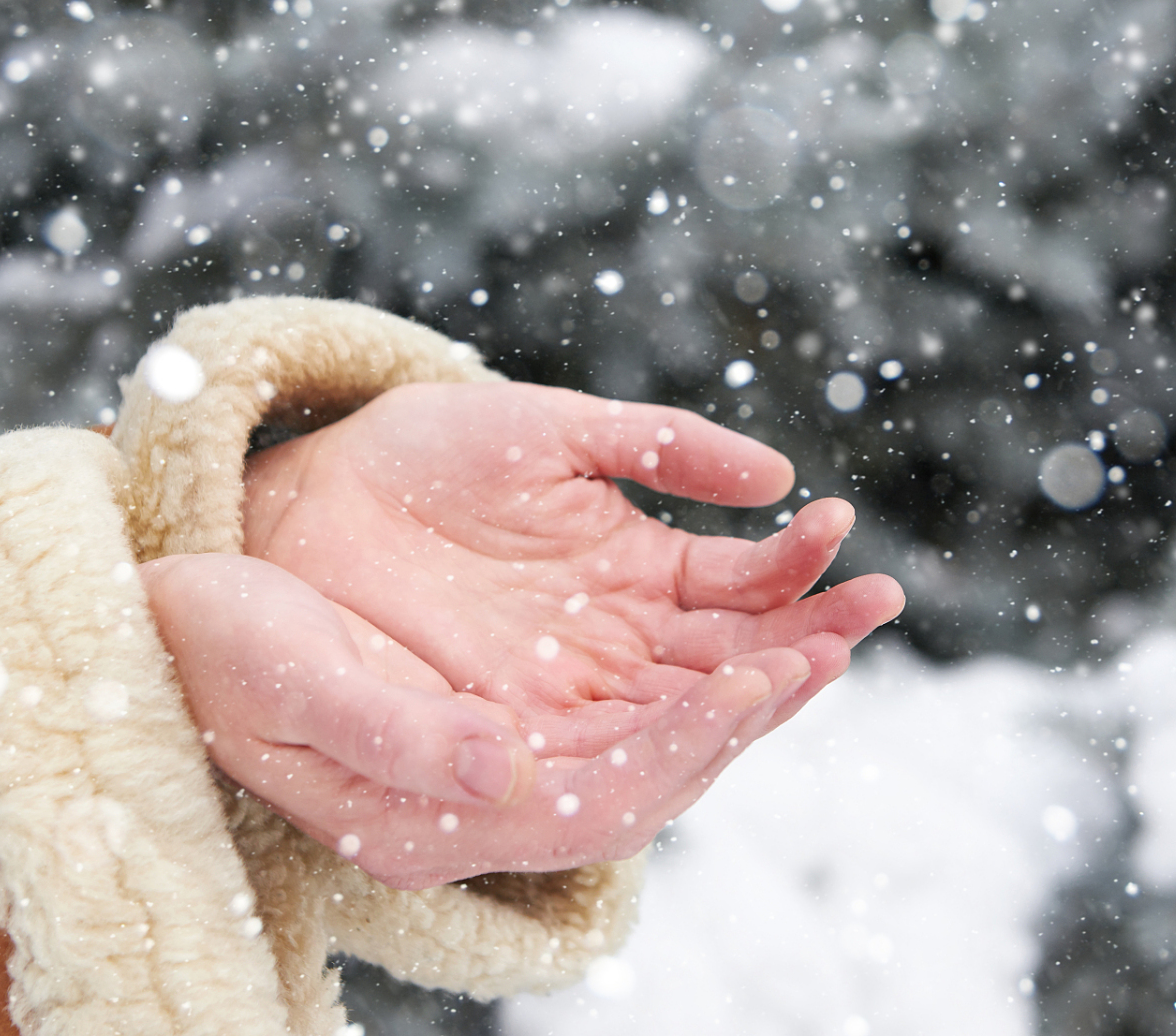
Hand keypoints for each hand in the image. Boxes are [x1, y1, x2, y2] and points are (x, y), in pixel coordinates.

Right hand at [140, 552, 815, 887]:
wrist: (177, 631)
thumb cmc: (223, 652)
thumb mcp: (297, 683)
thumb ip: (399, 734)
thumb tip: (508, 768)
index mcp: (437, 816)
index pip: (598, 801)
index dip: (684, 746)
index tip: (756, 680)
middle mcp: (487, 801)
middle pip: (652, 773)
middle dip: (752, 708)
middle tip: (843, 638)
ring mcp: (503, 759)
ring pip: (653, 733)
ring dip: (743, 681)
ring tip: (834, 623)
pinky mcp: (511, 711)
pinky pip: (627, 698)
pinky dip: (694, 656)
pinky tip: (749, 617)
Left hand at [241, 382, 902, 759]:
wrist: (307, 501)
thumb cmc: (427, 452)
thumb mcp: (552, 430)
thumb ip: (661, 444)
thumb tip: (776, 471)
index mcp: (641, 569)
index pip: (745, 590)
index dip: (798, 572)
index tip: (840, 537)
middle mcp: (622, 640)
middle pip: (737, 658)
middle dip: (808, 638)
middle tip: (869, 610)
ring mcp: (576, 688)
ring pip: (690, 707)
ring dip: (759, 686)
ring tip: (819, 653)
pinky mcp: (520, 728)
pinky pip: (611, 746)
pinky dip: (671, 729)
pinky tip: (722, 694)